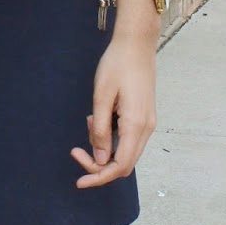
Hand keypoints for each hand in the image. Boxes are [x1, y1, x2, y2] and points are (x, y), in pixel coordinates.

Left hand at [71, 34, 156, 186]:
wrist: (136, 44)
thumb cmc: (117, 65)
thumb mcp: (101, 97)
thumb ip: (101, 130)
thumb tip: (100, 159)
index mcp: (135, 125)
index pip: (119, 166)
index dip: (98, 177)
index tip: (78, 180)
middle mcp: (146, 128)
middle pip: (124, 164)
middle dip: (99, 165)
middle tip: (77, 150)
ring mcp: (148, 123)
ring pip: (126, 152)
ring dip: (105, 147)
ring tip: (89, 121)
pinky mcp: (145, 117)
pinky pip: (128, 138)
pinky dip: (112, 137)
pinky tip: (99, 117)